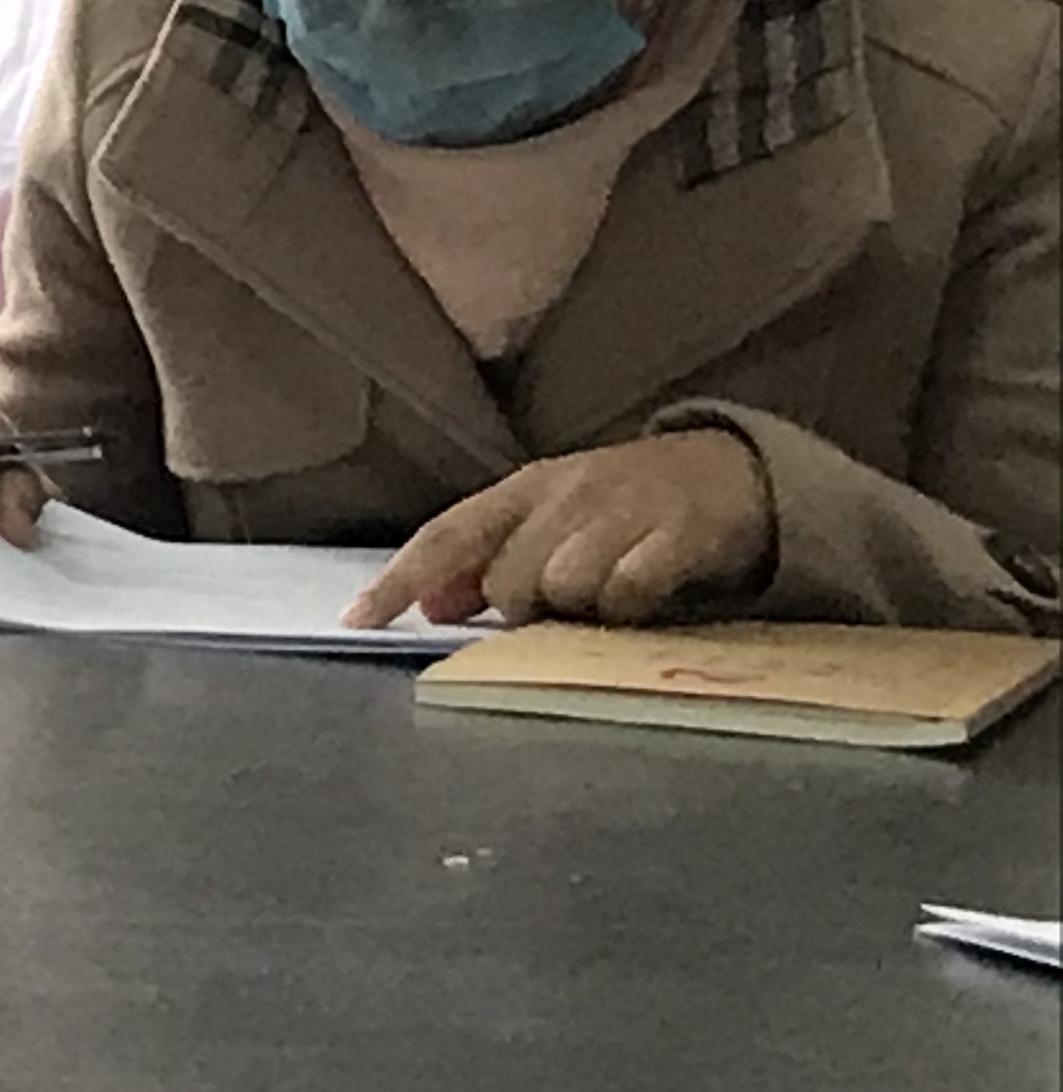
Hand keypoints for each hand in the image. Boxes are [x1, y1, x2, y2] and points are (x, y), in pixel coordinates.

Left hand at [344, 431, 777, 629]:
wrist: (734, 472)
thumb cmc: (626, 505)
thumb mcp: (552, 520)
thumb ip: (492, 559)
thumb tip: (433, 604)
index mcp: (524, 488)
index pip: (446, 534)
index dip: (400, 579)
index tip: (357, 620)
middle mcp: (565, 493)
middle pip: (508, 576)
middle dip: (523, 607)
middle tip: (564, 603)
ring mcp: (623, 511)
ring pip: (566, 585)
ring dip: (582, 608)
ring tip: (611, 596)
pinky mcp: (679, 534)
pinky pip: (630, 592)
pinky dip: (630, 607)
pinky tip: (647, 597)